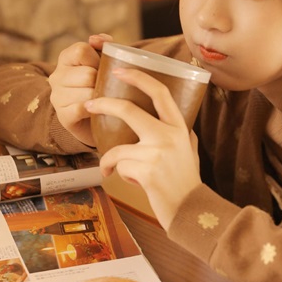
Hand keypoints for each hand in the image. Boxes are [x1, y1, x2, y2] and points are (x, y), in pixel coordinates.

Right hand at [49, 33, 112, 145]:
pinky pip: (82, 109)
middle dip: (103, 82)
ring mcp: (57, 97)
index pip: (82, 50)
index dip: (99, 59)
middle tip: (108, 89)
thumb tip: (95, 39)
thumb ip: (104, 46)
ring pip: (88, 93)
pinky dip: (95, 110)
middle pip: (88, 74)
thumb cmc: (104, 87)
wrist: (101, 121)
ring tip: (105, 101)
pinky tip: (99, 112)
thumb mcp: (106, 63)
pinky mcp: (63, 116)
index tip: (104, 69)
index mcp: (66, 58)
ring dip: (102, 98)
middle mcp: (57, 76)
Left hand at [84, 68, 201, 229]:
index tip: (120, 70)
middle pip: (128, 110)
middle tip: (90, 104)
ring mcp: (157, 153)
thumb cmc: (188, 183)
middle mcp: (169, 136)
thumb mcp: (191, 153)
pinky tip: (132, 183)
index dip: (138, 77)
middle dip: (103, 104)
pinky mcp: (146, 171)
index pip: (160, 93)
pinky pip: (120, 167)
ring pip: (118, 148)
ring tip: (112, 170)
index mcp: (179, 128)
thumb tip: (180, 122)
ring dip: (111, 161)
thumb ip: (183, 135)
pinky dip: (120, 175)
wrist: (191, 210)